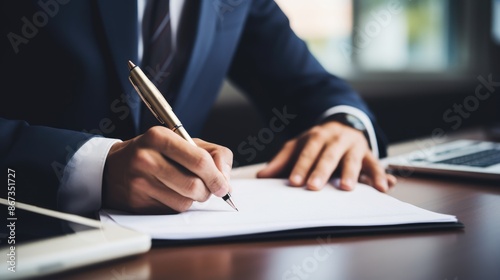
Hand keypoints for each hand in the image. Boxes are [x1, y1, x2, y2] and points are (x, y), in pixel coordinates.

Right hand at [102, 126, 232, 213]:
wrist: (113, 167)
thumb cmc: (155, 152)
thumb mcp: (181, 141)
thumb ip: (211, 153)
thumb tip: (226, 180)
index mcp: (160, 136)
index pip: (199, 160)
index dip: (217, 176)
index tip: (223, 185)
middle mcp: (146, 158)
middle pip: (194, 185)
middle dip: (208, 191)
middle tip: (208, 189)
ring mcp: (139, 182)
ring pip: (184, 202)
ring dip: (192, 199)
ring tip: (185, 188)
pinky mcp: (137, 202)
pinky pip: (171, 211)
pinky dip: (177, 206)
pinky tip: (168, 194)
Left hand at [257, 121, 396, 190]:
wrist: (343, 126)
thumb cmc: (316, 143)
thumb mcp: (297, 147)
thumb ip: (281, 161)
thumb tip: (261, 177)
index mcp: (317, 136)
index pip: (307, 152)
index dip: (300, 167)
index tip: (293, 182)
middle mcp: (336, 139)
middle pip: (328, 156)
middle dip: (321, 171)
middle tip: (314, 187)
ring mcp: (354, 146)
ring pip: (352, 159)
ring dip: (351, 173)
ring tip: (347, 188)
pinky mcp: (369, 155)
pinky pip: (376, 166)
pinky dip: (381, 176)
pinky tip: (384, 187)